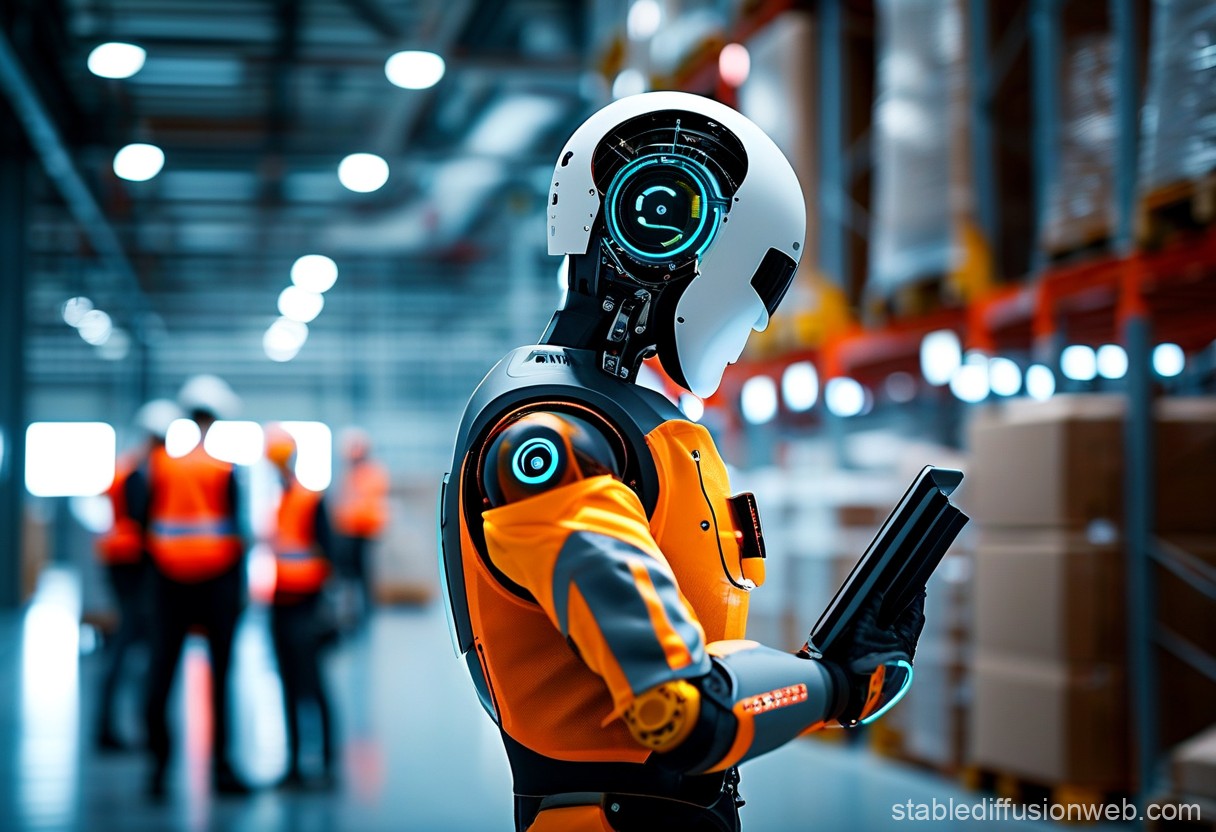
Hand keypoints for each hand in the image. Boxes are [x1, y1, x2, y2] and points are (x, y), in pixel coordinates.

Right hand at [825, 588, 925, 725]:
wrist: (849, 691)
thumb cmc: (856, 662)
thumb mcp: (861, 630)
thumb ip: (870, 609)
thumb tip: (878, 593)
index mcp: (905, 643)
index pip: (915, 616)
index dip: (916, 600)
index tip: (918, 588)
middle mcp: (906, 654)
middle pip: (912, 626)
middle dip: (910, 612)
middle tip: (908, 596)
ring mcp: (898, 663)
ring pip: (904, 637)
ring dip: (900, 624)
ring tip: (895, 610)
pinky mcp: (889, 669)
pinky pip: (895, 647)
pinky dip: (892, 636)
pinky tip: (883, 632)